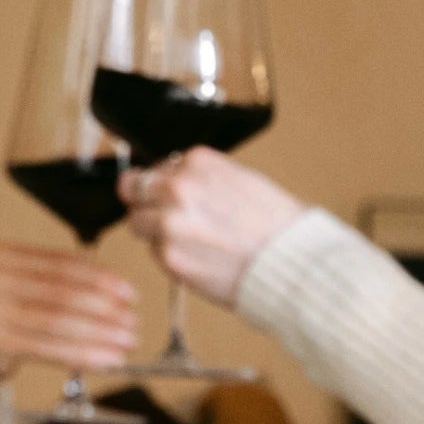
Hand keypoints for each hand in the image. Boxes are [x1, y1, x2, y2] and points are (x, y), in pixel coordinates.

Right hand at [0, 244, 138, 423]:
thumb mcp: (13, 288)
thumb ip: (50, 281)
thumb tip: (110, 289)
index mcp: (0, 256)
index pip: (61, 264)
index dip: (101, 278)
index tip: (129, 293)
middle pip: (64, 292)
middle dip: (106, 309)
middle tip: (133, 322)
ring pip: (60, 322)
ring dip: (101, 334)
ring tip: (128, 342)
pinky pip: (50, 349)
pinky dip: (84, 354)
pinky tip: (108, 359)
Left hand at [120, 150, 305, 304]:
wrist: (290, 261)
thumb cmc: (276, 225)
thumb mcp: (239, 178)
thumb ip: (201, 178)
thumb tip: (175, 183)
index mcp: (196, 162)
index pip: (157, 167)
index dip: (161, 185)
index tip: (169, 197)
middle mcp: (177, 187)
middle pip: (133, 190)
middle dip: (145, 203)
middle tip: (159, 218)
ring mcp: (169, 223)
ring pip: (138, 224)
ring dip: (155, 233)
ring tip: (189, 243)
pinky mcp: (170, 257)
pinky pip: (156, 254)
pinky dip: (171, 258)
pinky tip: (200, 259)